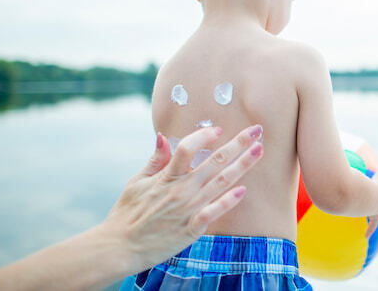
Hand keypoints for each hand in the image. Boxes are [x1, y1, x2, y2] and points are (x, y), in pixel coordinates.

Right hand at [101, 124, 263, 272]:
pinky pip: (213, 212)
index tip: (218, 130)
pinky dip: (228, 201)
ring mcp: (187, 209)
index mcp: (166, 177)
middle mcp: (180, 190)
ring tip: (259, 151)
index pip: (187, 148)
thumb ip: (155, 160)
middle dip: (238, 144)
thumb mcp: (137, 182)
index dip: (204, 136)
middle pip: (214, 162)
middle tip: (257, 131)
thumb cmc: (127, 214)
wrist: (119, 248)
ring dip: (242, 166)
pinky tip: (243, 191)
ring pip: (221, 183)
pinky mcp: (190, 229)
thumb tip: (162, 136)